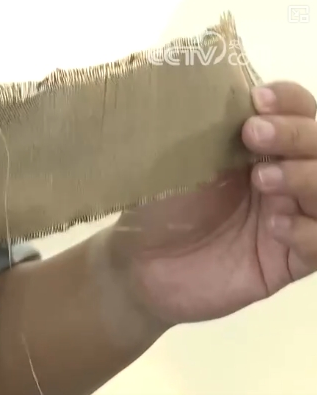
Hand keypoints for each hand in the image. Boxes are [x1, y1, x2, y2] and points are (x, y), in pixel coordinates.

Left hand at [108, 81, 316, 325]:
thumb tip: (228, 83)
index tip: (258, 100)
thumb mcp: (178, 157)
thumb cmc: (157, 204)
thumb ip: (209, 124)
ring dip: (309, 178)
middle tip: (254, 135)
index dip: (290, 102)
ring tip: (263, 180)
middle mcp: (288, 174)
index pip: (301, 110)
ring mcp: (295, 216)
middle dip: (299, 135)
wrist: (139, 265)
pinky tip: (274, 226)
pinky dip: (308, 229)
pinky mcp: (292, 260)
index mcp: (264, 145)